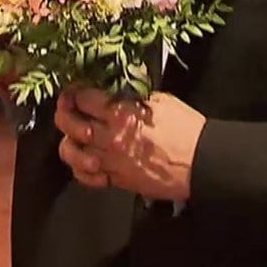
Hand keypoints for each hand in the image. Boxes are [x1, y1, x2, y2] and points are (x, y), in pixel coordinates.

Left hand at [55, 87, 205, 201]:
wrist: (202, 162)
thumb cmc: (186, 129)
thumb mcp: (159, 99)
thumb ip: (131, 93)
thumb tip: (114, 87)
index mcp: (119, 112)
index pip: (81, 97)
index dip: (74, 90)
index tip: (75, 89)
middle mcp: (109, 136)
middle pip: (67, 122)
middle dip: (64, 111)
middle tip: (69, 107)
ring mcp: (110, 160)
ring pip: (70, 151)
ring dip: (68, 141)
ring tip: (76, 135)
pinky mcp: (116, 179)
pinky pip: (85, 177)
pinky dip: (80, 169)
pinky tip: (86, 160)